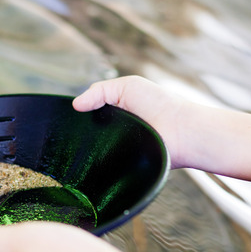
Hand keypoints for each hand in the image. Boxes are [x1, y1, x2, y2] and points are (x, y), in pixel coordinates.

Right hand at [72, 75, 204, 168]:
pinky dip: (101, 161)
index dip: (79, 115)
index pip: (89, 115)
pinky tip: (99, 156)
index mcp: (116, 112)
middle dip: (82, 132)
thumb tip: (75, 105)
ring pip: (95, 150)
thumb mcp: (127, 86)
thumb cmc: (160, 104)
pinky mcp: (122, 165)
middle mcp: (116, 131)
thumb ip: (99, 91)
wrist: (181, 131)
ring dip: (92, 146)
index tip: (69, 116)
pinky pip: (105, 165)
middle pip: (89, 133)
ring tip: (90, 142)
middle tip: (76, 131)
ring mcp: (118, 148)